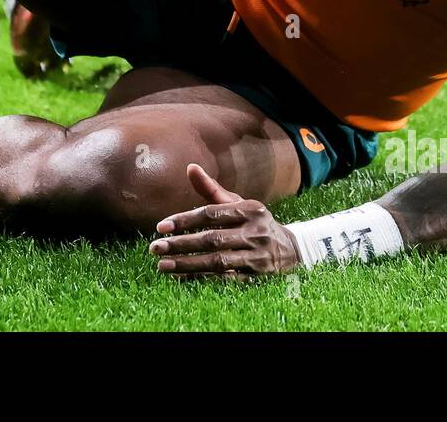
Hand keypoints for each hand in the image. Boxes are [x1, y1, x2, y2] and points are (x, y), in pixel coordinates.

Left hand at [150, 164, 299, 279]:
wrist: (292, 249)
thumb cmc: (254, 222)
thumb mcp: (238, 203)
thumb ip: (212, 189)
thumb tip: (190, 167)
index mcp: (249, 209)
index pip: (211, 213)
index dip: (185, 220)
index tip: (160, 227)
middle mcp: (255, 231)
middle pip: (212, 239)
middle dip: (181, 244)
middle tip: (155, 248)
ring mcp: (257, 256)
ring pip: (218, 261)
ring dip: (188, 265)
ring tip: (163, 266)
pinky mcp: (257, 277)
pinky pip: (226, 279)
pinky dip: (203, 279)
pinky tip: (181, 279)